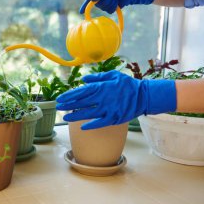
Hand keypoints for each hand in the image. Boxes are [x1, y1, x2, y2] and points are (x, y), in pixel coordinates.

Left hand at [56, 70, 175, 129]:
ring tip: (65, 117)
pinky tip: (82, 127)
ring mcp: (108, 109)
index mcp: (101, 87)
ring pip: (88, 113)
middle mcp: (102, 98)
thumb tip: (83, 79)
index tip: (60, 98)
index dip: (69, 95)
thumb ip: (97, 77)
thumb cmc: (127, 84)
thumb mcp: (113, 75)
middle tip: (59, 107)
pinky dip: (91, 125)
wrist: (144, 96)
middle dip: (69, 105)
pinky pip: (100, 123)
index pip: (81, 91)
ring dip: (76, 116)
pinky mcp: (114, 118)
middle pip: (82, 103)